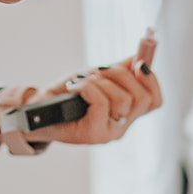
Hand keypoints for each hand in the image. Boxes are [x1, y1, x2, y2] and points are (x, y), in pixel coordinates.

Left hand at [31, 33, 161, 146]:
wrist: (37, 113)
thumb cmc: (66, 95)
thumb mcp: (96, 77)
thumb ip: (119, 70)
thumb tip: (139, 58)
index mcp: (126, 113)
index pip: (155, 101)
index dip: (151, 80)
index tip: (138, 63)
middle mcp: (121, 126)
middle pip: (142, 98)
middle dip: (122, 74)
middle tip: (100, 70)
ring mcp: (109, 133)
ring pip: (122, 99)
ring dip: (101, 80)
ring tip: (82, 80)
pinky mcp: (94, 135)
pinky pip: (101, 102)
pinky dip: (87, 87)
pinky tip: (74, 87)